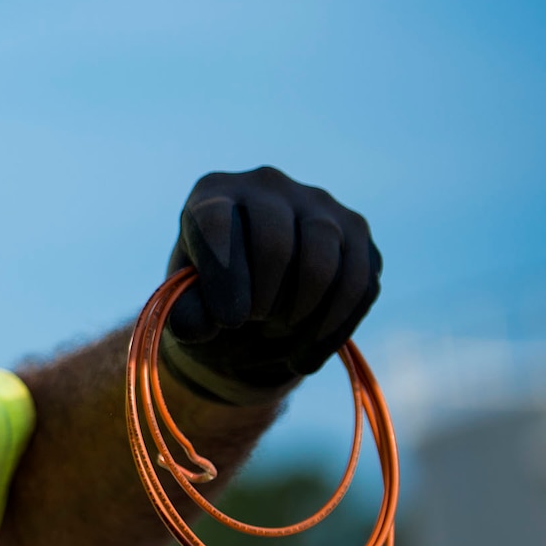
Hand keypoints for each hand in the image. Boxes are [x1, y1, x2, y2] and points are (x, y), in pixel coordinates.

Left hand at [163, 166, 381, 403]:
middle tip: (253, 323)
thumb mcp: (187, 304)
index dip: (224, 275)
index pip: (216, 222)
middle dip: (265, 297)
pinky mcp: (356, 232)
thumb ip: (184, 312)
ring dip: (302, 314)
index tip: (228, 321)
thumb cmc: (210, 294)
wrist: (252, 298)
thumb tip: (196, 327)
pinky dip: (333, 330)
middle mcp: (268, 185)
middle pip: (276, 242)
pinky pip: (360, 283)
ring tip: (277, 338)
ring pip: (324, 262)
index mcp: (214, 193)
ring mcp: (319, 204)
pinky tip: (303, 359)